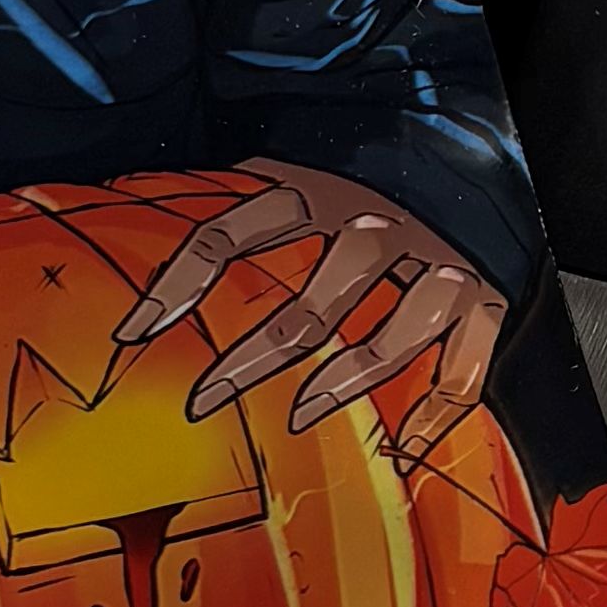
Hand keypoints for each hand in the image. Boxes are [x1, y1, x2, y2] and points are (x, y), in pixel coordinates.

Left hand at [119, 162, 510, 462]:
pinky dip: (435, 417)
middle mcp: (375, 230)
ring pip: (388, 341)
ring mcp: (435, 268)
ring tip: (297, 417)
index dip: (175, 284)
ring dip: (341, 385)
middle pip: (309, 309)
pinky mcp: (484, 302)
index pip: (228, 235)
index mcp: (314, 194)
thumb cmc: (356, 186)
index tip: (131, 333)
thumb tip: (123, 202)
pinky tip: (403, 450)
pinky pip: (462, 373)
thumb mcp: (292, 176)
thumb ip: (230, 199)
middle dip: (250, 362)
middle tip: (203, 402)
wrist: (466, 156)